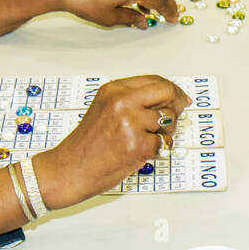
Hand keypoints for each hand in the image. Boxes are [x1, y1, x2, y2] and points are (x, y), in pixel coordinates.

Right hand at [35, 75, 189, 206]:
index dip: (172, 90)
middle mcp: (122, 102)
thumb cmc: (86, 145)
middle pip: (167, 92)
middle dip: (176, 104)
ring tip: (147, 139)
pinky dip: (157, 150)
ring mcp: (129, 122)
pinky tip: (141, 152)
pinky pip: (163, 143)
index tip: (180, 98)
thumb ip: (133, 100)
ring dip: (165, 132)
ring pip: (168, 119)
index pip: (155, 80)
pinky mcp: (136, 144)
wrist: (68, 169)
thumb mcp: (105, 109)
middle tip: (175, 116)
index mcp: (114, 90)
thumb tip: (168, 98)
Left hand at [59, 0, 179, 27]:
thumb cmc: (85, 1)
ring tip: (157, 9)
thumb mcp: (110, 17)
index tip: (173, 19)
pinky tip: (139, 0)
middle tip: (172, 12)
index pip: (159, 1)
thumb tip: (143, 21)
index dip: (168, 11)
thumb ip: (131, 18)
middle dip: (168, 1)